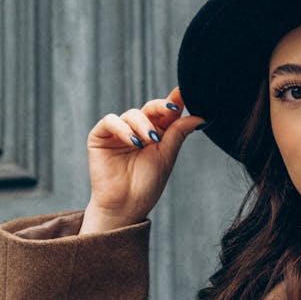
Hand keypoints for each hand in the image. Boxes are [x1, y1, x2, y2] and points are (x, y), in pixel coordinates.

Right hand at [81, 85, 204, 233]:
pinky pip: (111, 121)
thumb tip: (200, 116)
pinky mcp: (100, 136)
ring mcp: (118, 131)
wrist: (126, 206)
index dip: (175, 101)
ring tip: (149, 141)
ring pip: (132, 114)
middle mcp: (137, 129)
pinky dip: (123, 128)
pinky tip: (134, 142)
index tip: (184, 93)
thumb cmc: (147, 185)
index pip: (166, 112)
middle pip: (150, 108)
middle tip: (171, 110)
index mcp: (156, 133)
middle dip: (161, 108)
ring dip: (143, 125)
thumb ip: (179, 133)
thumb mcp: (167, 156)